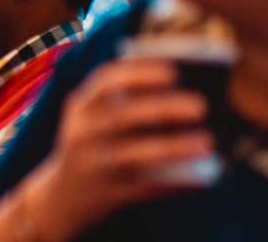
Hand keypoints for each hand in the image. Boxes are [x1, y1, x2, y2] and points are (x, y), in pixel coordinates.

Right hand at [22, 59, 213, 240]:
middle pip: (122, 115)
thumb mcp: (92, 118)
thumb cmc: (91, 145)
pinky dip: (174, 182)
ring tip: (206, 142)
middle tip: (201, 105)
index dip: (138, 73)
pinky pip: (145, 187)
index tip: (173, 71)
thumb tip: (182, 94)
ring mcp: (92, 164)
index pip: (105, 81)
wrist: (61, 196)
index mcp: (80, 105)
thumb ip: (123, 102)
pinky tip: (201, 178)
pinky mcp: (106, 193)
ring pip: (134, 154)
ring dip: (173, 147)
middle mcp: (82, 132)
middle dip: (162, 108)